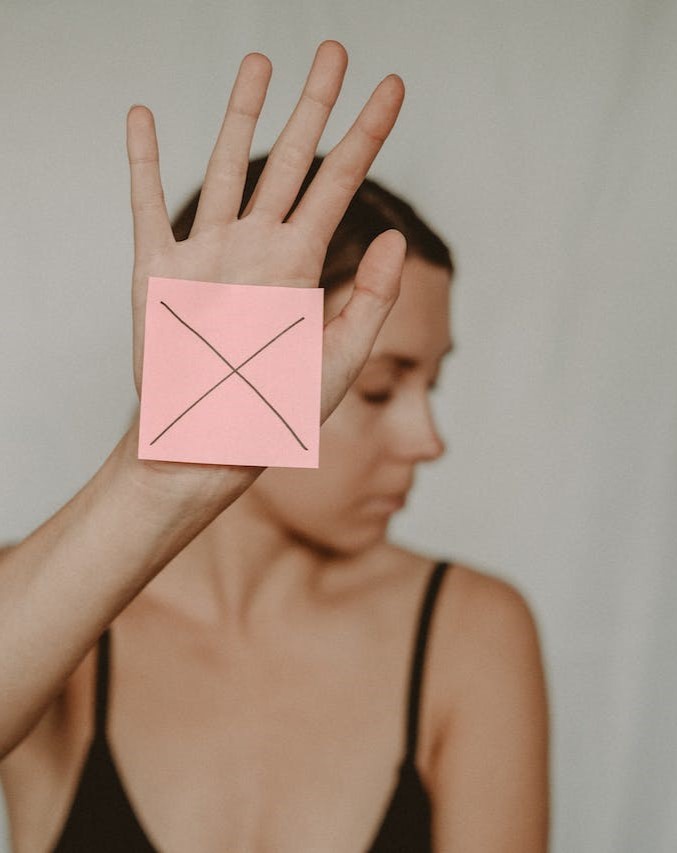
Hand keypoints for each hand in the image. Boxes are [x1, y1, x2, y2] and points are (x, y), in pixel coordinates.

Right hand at [123, 40, 404, 488]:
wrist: (208, 441)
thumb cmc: (274, 410)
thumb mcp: (336, 360)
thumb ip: (370, 299)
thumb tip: (397, 236)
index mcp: (301, 265)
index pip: (342, 183)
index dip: (367, 134)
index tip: (392, 87)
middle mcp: (257, 247)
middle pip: (290, 159)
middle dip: (313, 104)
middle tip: (334, 48)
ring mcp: (208, 253)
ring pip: (227, 165)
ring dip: (240, 112)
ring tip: (259, 62)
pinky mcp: (158, 270)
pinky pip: (148, 203)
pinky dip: (142, 160)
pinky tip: (144, 116)